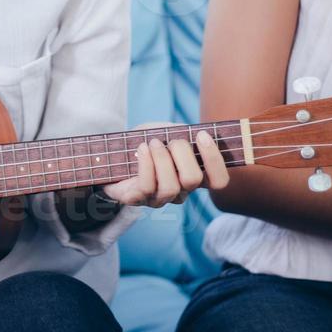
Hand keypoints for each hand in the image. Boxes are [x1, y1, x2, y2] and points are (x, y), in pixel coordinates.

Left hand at [100, 122, 229, 207]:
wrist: (112, 155)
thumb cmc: (144, 142)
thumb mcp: (164, 131)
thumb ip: (179, 131)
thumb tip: (188, 132)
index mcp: (194, 176)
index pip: (219, 181)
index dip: (215, 160)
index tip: (202, 135)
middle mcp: (180, 191)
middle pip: (193, 180)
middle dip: (182, 153)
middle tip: (171, 140)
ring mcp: (159, 198)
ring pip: (170, 187)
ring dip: (161, 159)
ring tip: (152, 143)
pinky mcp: (137, 200)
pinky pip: (146, 188)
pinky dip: (145, 164)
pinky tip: (141, 149)